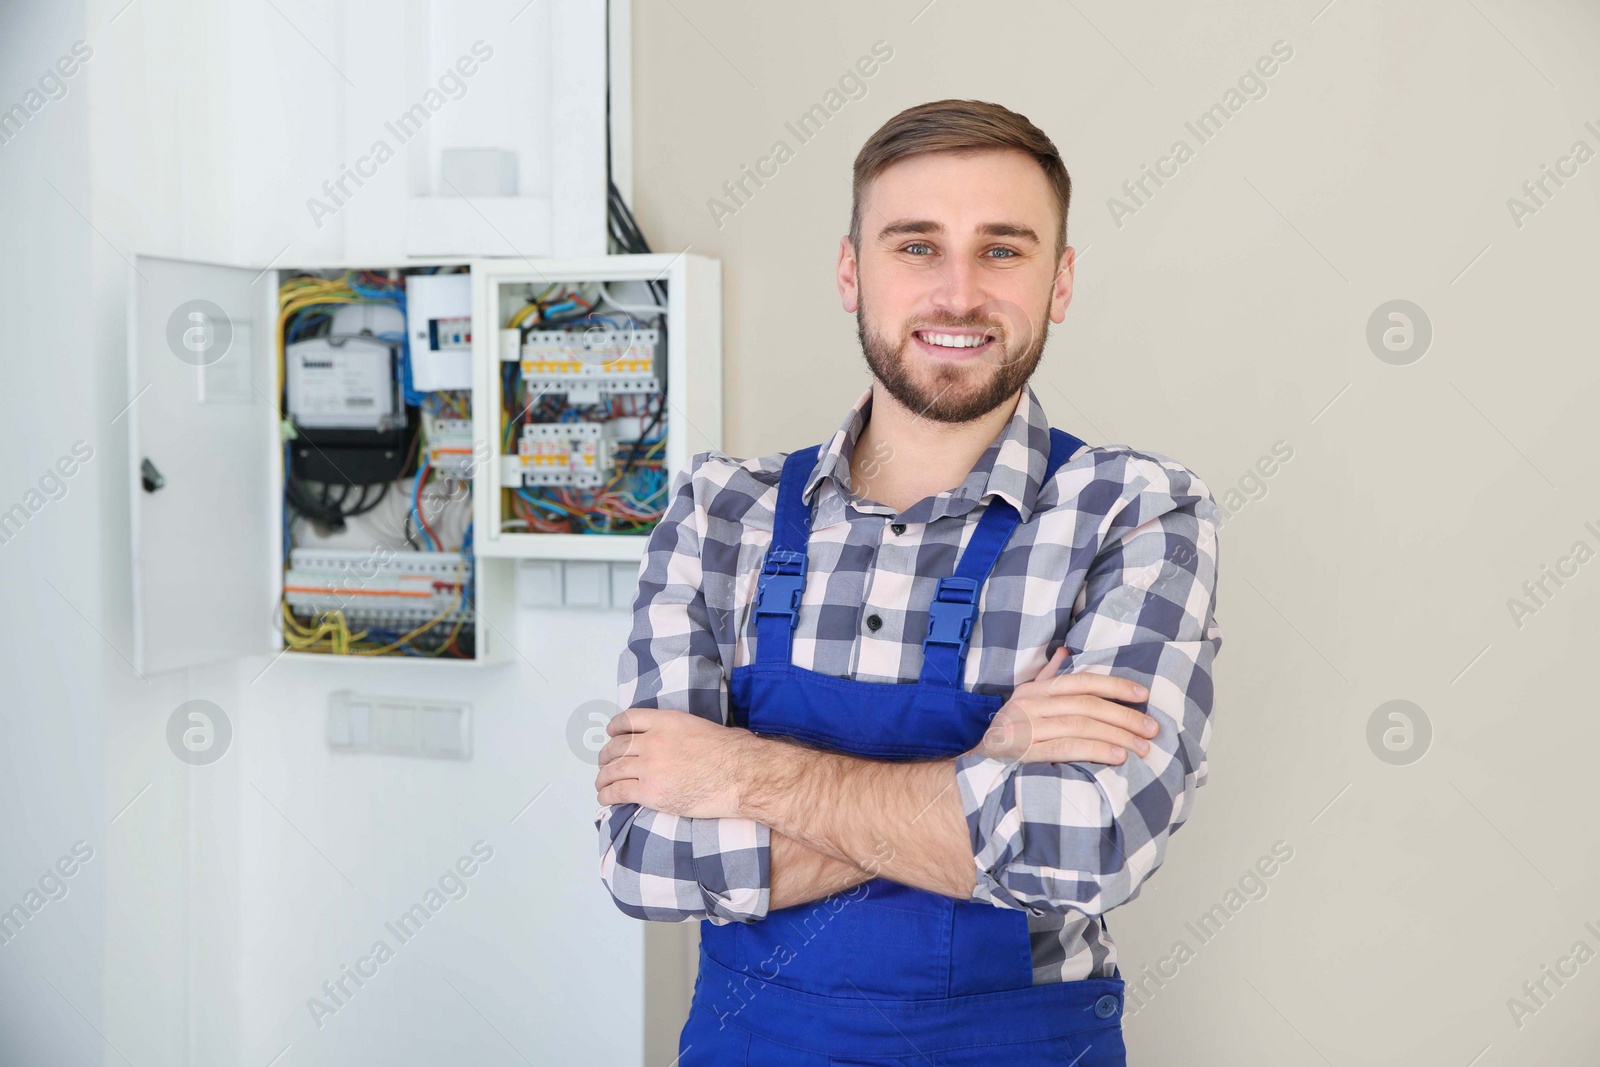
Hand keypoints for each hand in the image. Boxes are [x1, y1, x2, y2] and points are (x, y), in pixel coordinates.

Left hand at [594, 708, 753, 818]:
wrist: (741, 775)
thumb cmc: (734, 752)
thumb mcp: (703, 726)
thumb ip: (683, 730)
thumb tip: (686, 740)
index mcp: (667, 720)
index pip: (629, 719)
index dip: (615, 728)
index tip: (611, 733)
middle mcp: (653, 740)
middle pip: (617, 747)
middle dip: (606, 756)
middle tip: (605, 763)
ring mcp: (650, 766)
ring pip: (613, 770)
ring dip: (603, 777)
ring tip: (601, 783)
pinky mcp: (651, 792)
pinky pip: (619, 792)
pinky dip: (607, 795)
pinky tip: (605, 798)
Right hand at [974, 647, 1157, 764]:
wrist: (976, 763)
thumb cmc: (1008, 731)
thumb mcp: (1023, 698)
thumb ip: (1047, 676)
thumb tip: (1065, 651)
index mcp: (1036, 689)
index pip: (1082, 681)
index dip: (1115, 686)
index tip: (1143, 695)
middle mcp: (1032, 704)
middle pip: (1087, 705)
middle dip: (1124, 716)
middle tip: (1151, 729)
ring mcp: (1028, 727)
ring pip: (1081, 726)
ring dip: (1116, 736)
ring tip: (1141, 747)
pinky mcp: (1025, 752)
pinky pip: (1066, 748)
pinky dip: (1095, 751)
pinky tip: (1117, 757)